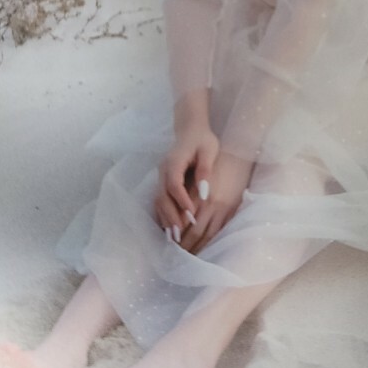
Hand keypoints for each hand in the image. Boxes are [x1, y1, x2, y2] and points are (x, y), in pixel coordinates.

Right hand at [154, 120, 219, 235]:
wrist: (190, 130)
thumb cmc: (202, 140)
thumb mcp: (209, 150)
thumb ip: (205, 170)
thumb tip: (204, 193)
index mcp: (174, 161)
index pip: (174, 184)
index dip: (181, 200)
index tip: (192, 215)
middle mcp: (163, 170)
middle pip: (162, 196)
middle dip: (171, 216)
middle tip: (180, 234)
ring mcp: (161, 176)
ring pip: (158, 200)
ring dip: (166, 218)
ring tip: (174, 237)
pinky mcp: (162, 181)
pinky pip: (159, 200)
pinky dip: (163, 215)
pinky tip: (169, 229)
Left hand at [178, 149, 253, 255]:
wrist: (238, 151)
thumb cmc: (213, 160)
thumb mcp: (195, 173)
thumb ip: (186, 194)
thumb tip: (175, 216)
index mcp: (200, 194)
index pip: (184, 221)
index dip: (177, 234)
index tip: (170, 243)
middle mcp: (212, 203)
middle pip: (195, 231)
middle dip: (185, 245)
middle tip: (176, 256)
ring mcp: (224, 208)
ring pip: (208, 234)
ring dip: (198, 246)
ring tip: (189, 255)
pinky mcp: (233, 209)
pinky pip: (220, 230)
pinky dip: (212, 240)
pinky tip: (206, 246)